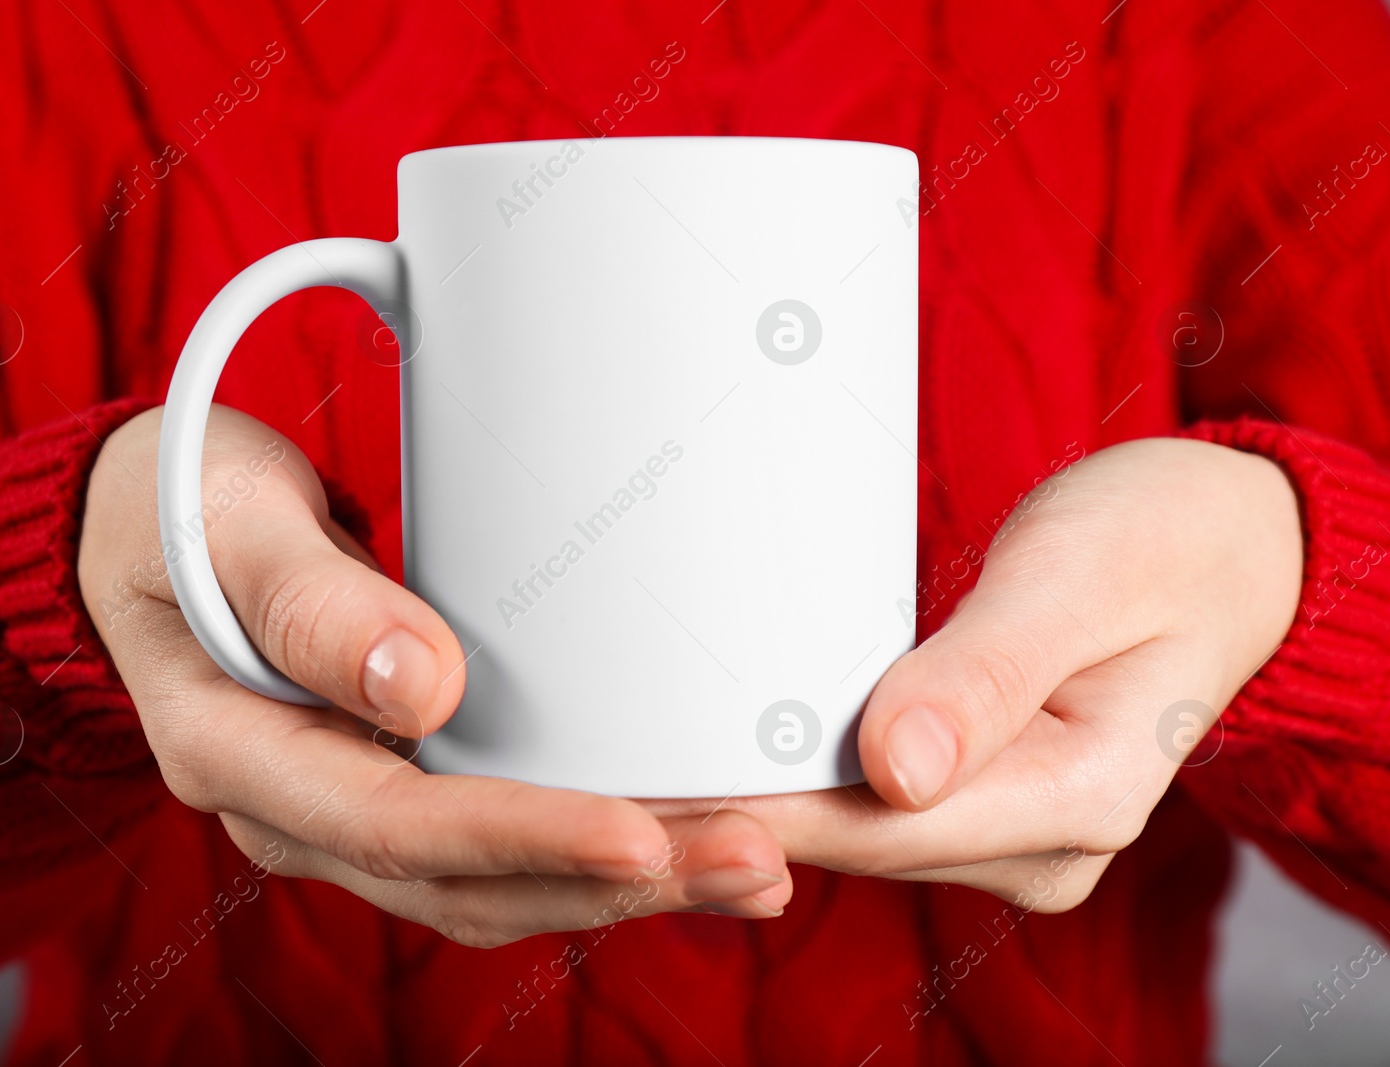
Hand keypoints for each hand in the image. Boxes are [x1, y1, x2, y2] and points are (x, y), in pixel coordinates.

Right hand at [77, 405, 791, 945]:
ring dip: (627, 884)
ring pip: (495, 883)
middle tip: (754, 863)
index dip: (522, 837)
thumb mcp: (222, 521)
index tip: (642, 836)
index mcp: (236, 752)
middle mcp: (297, 810)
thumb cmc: (180, 509)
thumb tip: (424, 691)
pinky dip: (593, 851)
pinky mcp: (395, 784)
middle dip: (616, 883)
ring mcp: (348, 807)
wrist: (142, 537)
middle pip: (467, 881)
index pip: (393, 827)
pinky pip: (499, 845)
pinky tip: (683, 838)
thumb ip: (310, 603)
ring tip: (755, 868)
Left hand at [646, 438, 1303, 909]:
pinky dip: (791, 780)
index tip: (654, 788)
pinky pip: (865, 806)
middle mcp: (1045, 841)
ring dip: (753, 803)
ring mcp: (1009, 831)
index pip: (890, 824)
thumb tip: (894, 775)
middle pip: (858, 842)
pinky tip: (712, 755)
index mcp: (1087, 795)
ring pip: (851, 832)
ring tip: (632, 766)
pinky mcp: (975, 802)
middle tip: (607, 775)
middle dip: (738, 814)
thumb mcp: (1078, 576)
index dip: (766, 809)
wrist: (1214, 550)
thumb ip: (990, 673)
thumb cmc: (1157, 540)